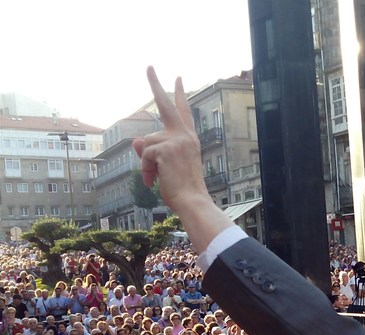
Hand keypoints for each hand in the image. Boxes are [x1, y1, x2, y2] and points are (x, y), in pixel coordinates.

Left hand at [132, 68, 232, 252]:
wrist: (193, 201)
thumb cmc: (183, 189)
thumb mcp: (165, 167)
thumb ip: (150, 152)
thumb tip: (135, 140)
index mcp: (189, 139)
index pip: (184, 112)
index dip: (179, 95)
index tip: (178, 78)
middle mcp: (185, 136)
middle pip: (166, 104)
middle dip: (156, 84)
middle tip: (150, 67)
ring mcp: (177, 140)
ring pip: (146, 143)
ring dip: (146, 164)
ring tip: (156, 179)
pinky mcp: (166, 148)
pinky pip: (145, 154)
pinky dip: (146, 170)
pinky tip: (154, 181)